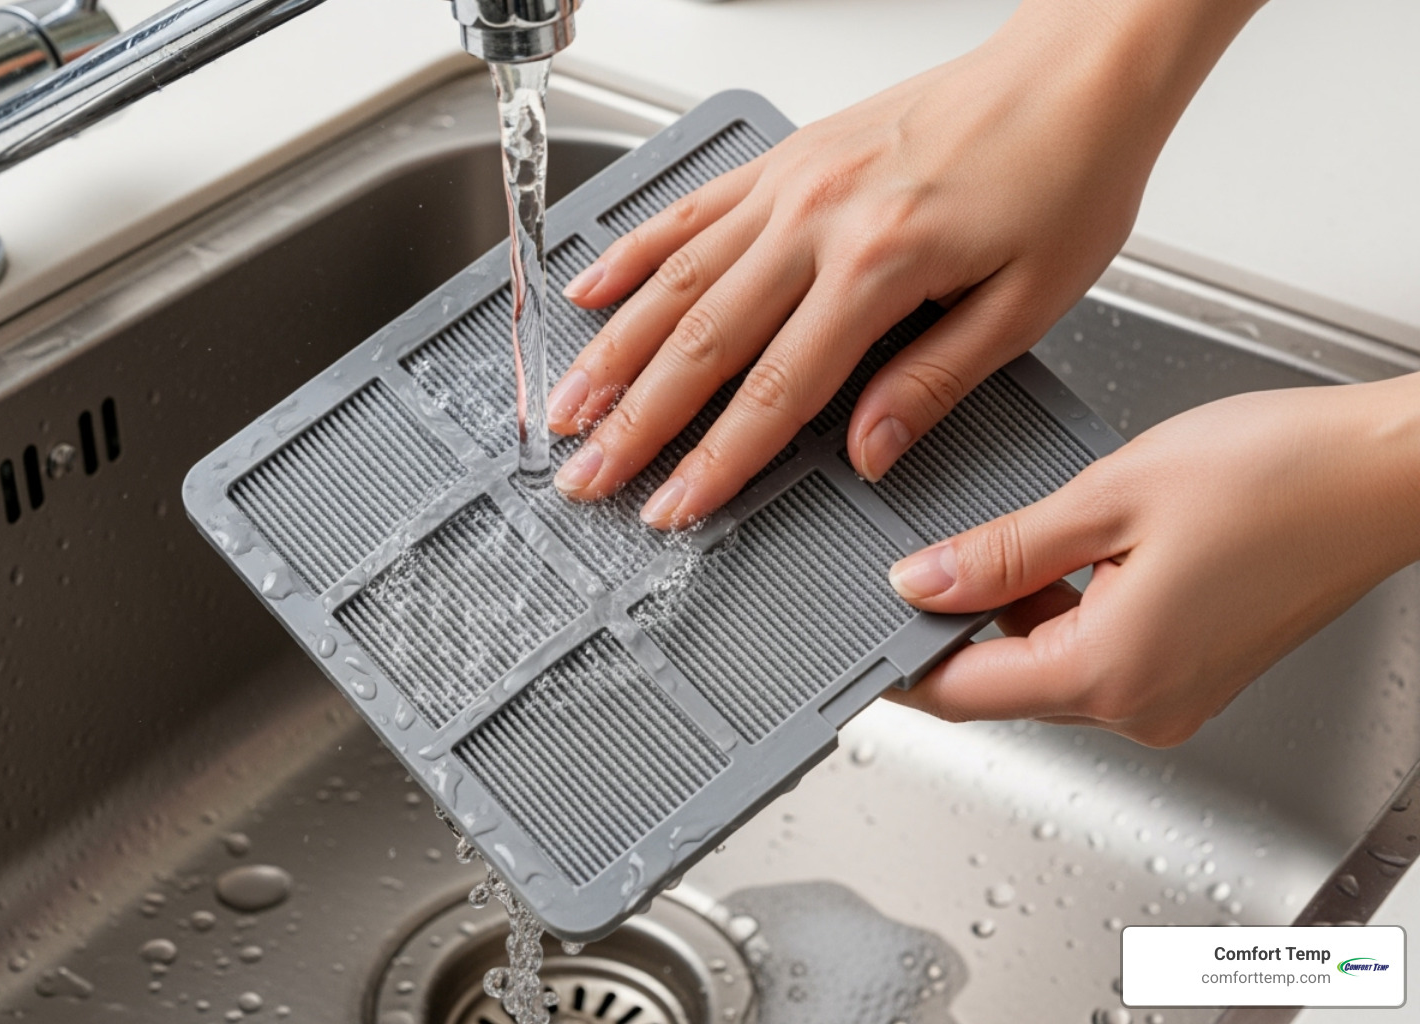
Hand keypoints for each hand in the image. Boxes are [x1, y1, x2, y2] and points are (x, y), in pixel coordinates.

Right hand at [548, 0, 1265, 527]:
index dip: (716, 460)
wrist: (1076, 71)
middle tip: (586, 476)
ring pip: (676, 277)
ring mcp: (791, 181)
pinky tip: (591, 288)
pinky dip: (633, 251)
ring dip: (613, 348)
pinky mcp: (787, 154)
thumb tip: (865, 453)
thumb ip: (933, 382)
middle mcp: (818, 219)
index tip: (674, 506)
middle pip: (702, 341)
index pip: (775, 390)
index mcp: (879, 266)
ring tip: (568, 405)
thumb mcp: (1027, 302)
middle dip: (635, 421)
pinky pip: (690, 206)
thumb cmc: (1065, 175)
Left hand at [885, 375, 1419, 746]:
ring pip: (1048, 663)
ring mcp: (1174, 692)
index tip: (859, 634)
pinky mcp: (1195, 668)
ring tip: (1005, 537)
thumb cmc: (1282, 476)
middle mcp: (1143, 704)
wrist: (1391, 472)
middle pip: (1002, 682)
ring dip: (1011, 612)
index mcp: (1110, 673)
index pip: (963, 693)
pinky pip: (1096, 651)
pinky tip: (1065, 549)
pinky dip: (1062, 610)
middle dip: (953, 627)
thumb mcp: (1108, 497)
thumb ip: (1001, 550)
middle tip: (915, 559)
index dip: (900, 663)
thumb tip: (923, 581)